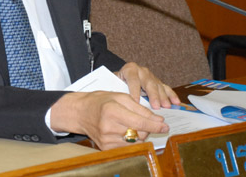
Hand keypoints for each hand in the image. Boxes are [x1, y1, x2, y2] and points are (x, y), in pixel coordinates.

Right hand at [49, 91, 168, 149]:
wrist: (80, 112)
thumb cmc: (101, 101)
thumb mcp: (120, 97)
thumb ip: (140, 108)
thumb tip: (158, 120)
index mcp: (112, 111)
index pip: (140, 122)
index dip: (155, 124)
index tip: (165, 125)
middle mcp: (108, 127)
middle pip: (139, 133)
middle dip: (148, 127)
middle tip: (146, 121)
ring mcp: (106, 140)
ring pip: (135, 142)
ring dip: (140, 134)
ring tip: (134, 125)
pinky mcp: (105, 148)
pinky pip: (127, 147)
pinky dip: (131, 140)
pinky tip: (126, 132)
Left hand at [117, 62, 180, 108]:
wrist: (120, 79)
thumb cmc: (116, 84)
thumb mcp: (114, 84)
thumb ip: (119, 90)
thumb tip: (122, 100)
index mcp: (129, 69)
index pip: (133, 80)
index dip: (134, 90)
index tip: (136, 101)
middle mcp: (142, 71)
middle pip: (148, 83)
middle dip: (152, 95)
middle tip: (155, 106)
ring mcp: (151, 76)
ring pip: (158, 86)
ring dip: (163, 97)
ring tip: (166, 106)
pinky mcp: (158, 82)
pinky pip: (166, 88)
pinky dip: (171, 95)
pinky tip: (176, 102)